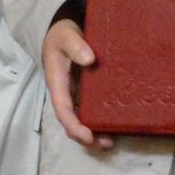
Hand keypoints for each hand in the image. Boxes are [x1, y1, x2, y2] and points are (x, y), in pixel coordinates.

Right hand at [42, 16, 100, 146]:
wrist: (65, 31)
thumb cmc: (63, 35)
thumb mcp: (66, 36)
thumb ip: (75, 46)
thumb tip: (90, 60)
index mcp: (58, 83)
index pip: (62, 110)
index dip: (73, 126)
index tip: (87, 136)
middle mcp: (66, 94)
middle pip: (71, 122)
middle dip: (85, 136)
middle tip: (106, 143)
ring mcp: (76, 94)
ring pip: (82, 119)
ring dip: (95, 132)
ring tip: (112, 140)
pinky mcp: (87, 92)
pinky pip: (92, 109)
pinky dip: (102, 119)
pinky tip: (116, 124)